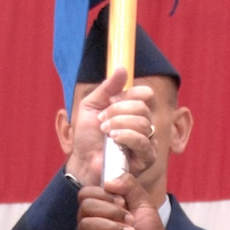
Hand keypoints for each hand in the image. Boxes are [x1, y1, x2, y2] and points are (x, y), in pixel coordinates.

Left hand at [66, 66, 157, 186]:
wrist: (82, 161)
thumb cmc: (87, 136)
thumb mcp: (92, 105)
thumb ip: (107, 88)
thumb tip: (122, 68)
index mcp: (133, 110)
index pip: (144, 94)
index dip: (128, 95)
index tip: (108, 102)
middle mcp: (143, 124)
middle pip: (142, 107)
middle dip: (118, 111)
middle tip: (102, 121)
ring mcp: (147, 141)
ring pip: (143, 123)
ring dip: (119, 123)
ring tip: (105, 131)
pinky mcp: (147, 158)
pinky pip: (143, 142)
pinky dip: (127, 136)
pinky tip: (114, 139)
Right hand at [76, 183, 170, 229]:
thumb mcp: (144, 203)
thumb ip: (130, 185)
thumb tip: (108, 181)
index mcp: (99, 209)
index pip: (86, 193)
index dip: (104, 195)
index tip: (124, 203)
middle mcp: (89, 224)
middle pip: (86, 207)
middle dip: (112, 211)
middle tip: (131, 220)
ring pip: (86, 225)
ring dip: (112, 226)